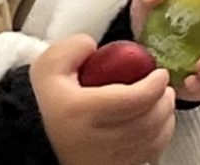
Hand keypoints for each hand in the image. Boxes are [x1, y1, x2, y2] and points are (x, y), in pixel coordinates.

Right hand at [30, 35, 173, 164]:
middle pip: (148, 121)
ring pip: (152, 141)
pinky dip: (158, 139)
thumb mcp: (49, 68)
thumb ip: (72, 48)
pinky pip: (147, 156)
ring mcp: (105, 160)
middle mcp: (96, 140)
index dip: (155, 85)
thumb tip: (93, 46)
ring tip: (163, 102)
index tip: (160, 74)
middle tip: (165, 86)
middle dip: (164, 101)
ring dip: (165, 118)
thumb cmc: (47, 103)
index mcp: (82, 111)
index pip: (134, 99)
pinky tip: (156, 124)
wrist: (33, 141)